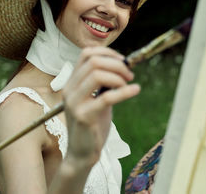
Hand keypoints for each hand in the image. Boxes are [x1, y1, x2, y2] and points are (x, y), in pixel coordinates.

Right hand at [62, 47, 139, 165]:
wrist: (81, 153)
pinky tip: (136, 90)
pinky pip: (106, 97)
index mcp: (72, 82)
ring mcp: (74, 102)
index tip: (123, 61)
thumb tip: (122, 66)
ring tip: (129, 84)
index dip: (108, 53)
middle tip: (129, 75)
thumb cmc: (92, 124)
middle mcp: (70, 89)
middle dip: (116, 64)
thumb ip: (104, 83)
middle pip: (93, 61)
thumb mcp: (97, 99)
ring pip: (97, 74)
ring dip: (118, 77)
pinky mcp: (83, 116)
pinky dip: (125, 92)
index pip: (86, 53)